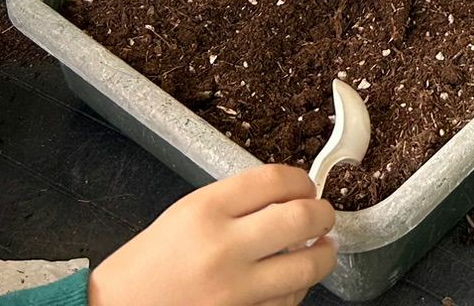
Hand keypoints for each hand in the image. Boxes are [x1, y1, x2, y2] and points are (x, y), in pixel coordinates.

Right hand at [89, 166, 335, 305]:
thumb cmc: (149, 263)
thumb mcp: (185, 213)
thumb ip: (235, 202)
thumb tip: (288, 195)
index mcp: (206, 210)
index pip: (276, 180)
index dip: (302, 181)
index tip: (307, 187)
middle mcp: (223, 247)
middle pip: (302, 218)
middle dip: (324, 214)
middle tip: (324, 215)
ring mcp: (234, 289)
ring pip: (307, 266)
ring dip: (323, 254)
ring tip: (322, 248)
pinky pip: (287, 301)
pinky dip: (297, 288)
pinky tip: (292, 280)